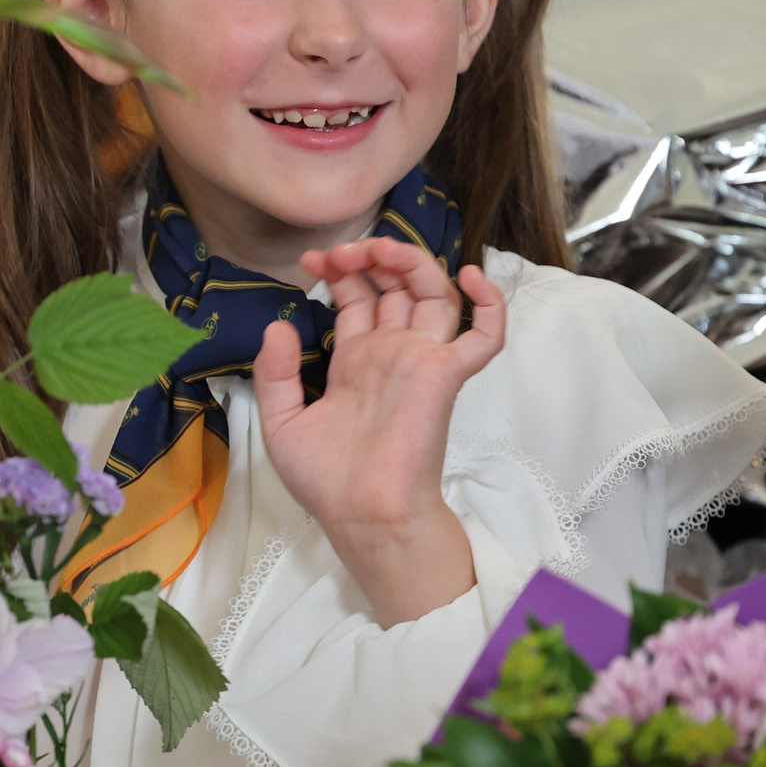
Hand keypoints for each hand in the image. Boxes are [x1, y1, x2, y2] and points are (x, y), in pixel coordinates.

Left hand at [255, 239, 505, 624]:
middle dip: (369, 257)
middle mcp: (392, 353)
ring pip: (434, 294)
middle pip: (394, 286)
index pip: (357, 298)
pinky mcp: (445, 375)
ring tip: (379, 249)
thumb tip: (279, 324)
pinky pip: (484, 337)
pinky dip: (489, 304)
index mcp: (357, 361)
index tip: (310, 259)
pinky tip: (470, 276)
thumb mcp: (282, 422)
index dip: (339, 272)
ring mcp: (421, 360)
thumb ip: (276, 374)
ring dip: (412, 261)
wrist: (361, 517)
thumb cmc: (326, 481)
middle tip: (338, 251)